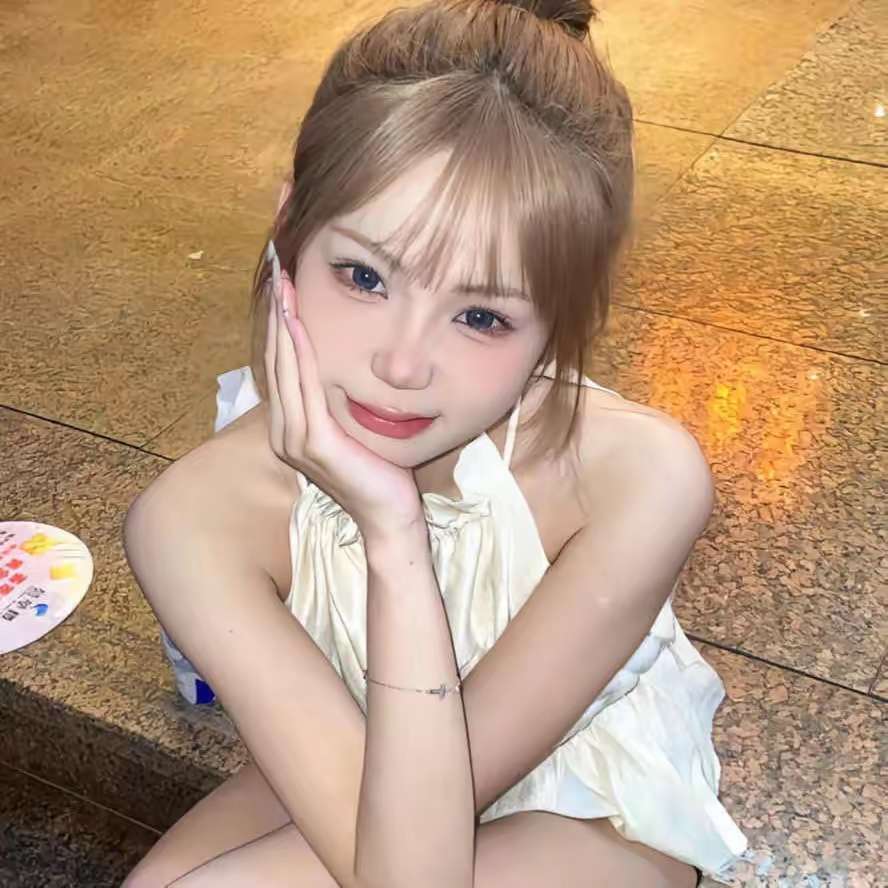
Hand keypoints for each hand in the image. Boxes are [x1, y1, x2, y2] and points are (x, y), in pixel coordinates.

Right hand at [264, 242, 426, 544]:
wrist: (389, 518)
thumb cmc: (380, 473)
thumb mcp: (354, 430)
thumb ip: (338, 404)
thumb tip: (343, 370)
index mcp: (291, 428)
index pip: (283, 367)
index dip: (280, 325)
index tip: (283, 287)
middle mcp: (285, 432)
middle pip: (278, 361)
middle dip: (277, 314)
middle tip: (277, 271)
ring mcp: (295, 438)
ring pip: (286, 369)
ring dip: (282, 324)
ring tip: (282, 286)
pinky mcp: (314, 443)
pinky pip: (304, 388)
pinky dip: (298, 352)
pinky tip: (297, 323)